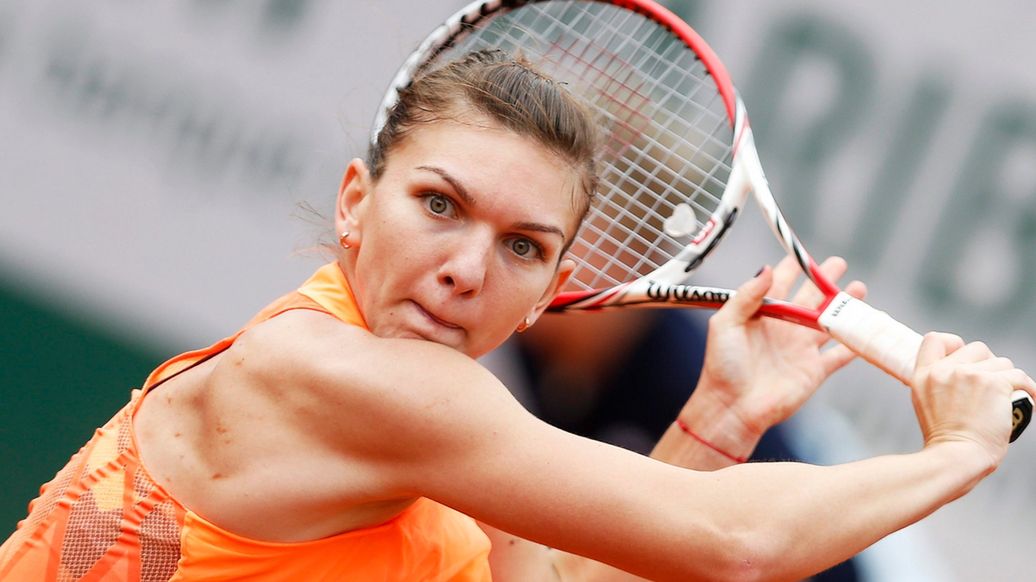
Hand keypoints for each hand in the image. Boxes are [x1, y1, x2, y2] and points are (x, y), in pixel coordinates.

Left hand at [686, 256, 866, 438]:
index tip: (801, 254)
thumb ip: (746, 296)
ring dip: (844, 306)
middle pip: (810, 297)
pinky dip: (855, 342)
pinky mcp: (814, 370)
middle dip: (825, 280)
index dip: (792, 268)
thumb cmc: (722, 367)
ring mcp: (800, 349)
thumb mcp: (725, 324)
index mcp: (761, 315)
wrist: (733, 408)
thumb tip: (766, 268)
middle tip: (839, 263)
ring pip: (829, 322)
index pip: (780, 284)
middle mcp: (783, 329)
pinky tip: (867, 329)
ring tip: (859, 288)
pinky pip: (840, 354)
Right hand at [911, 333, 1035, 467]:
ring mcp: (969, 375)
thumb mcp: (926, 405)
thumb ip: (938, 386)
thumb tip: (964, 378)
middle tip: (994, 385)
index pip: (935, 340)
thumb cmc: (946, 442)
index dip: (954, 344)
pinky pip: (1021, 377)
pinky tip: (1031, 401)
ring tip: (1010, 399)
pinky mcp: (994, 383)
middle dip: (989, 364)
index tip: (964, 359)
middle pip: (976, 348)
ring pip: (1001, 362)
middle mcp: (945, 370)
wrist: (956, 458)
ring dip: (1009, 379)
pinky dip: (1030, 389)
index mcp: (924, 376)